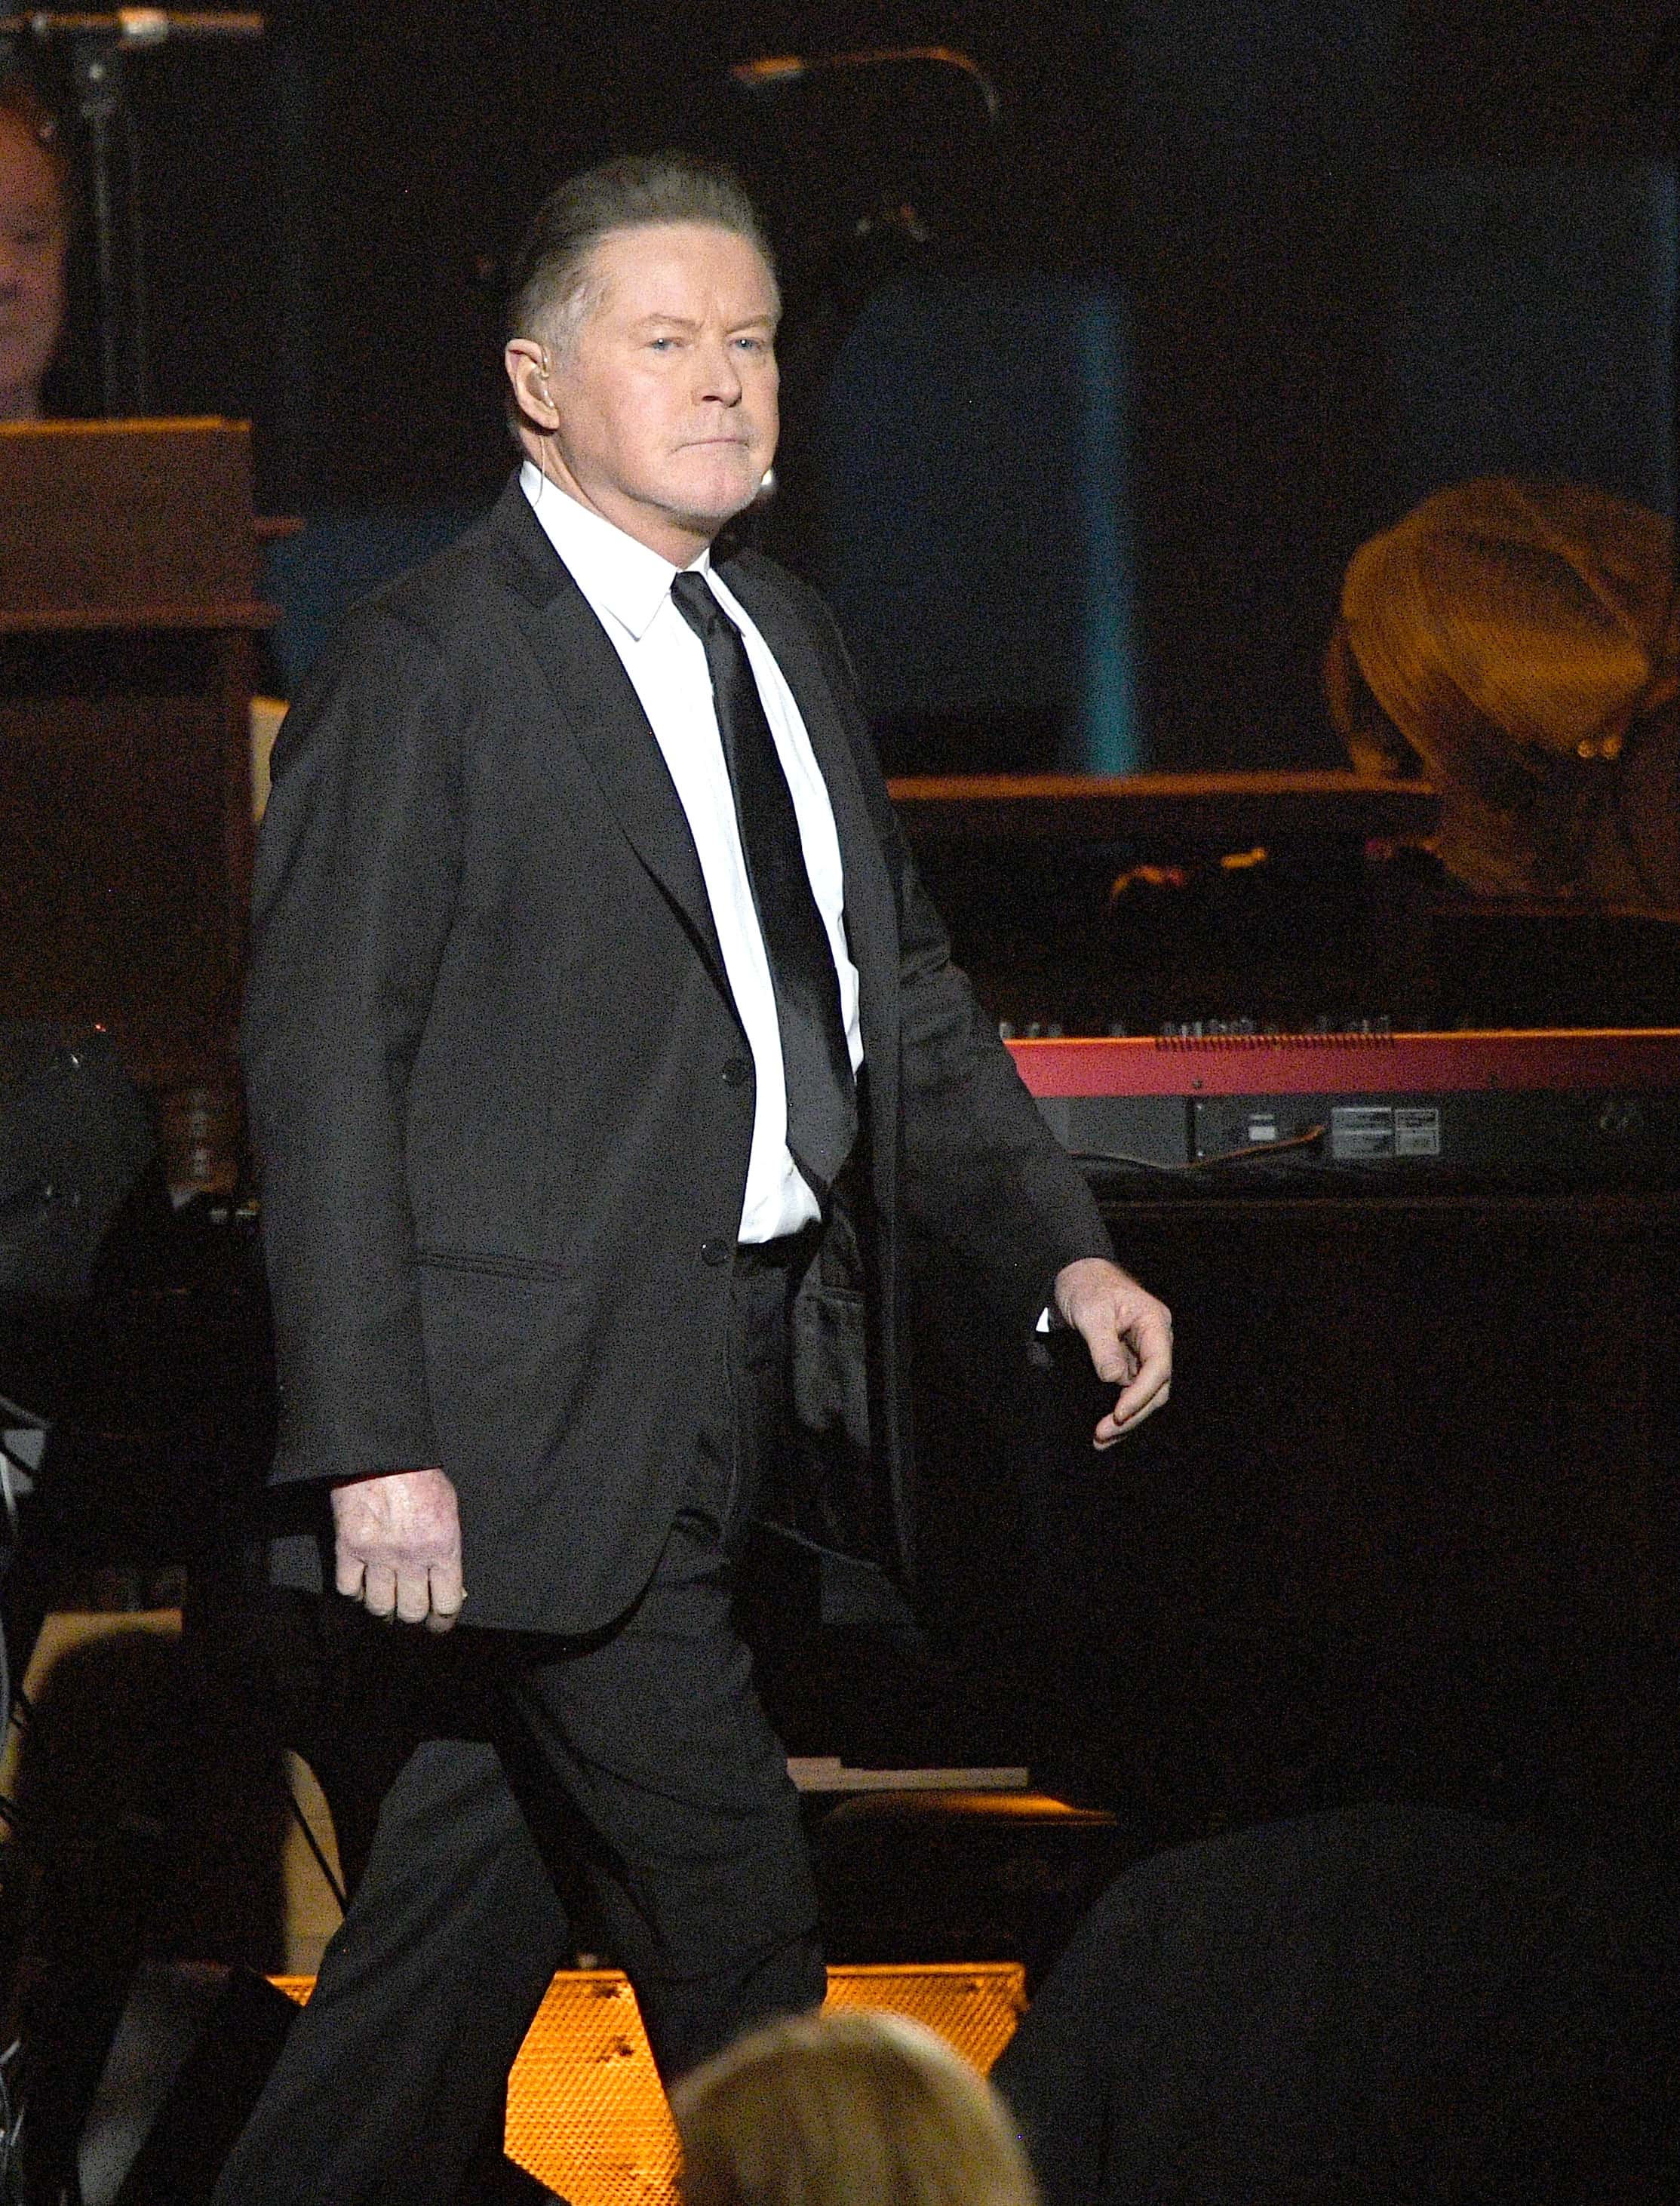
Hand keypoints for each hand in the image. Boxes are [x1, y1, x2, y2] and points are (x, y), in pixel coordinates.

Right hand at [331, 1467, 464, 1631]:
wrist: (381, 1452)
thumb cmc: (420, 1476)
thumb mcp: (449, 1509)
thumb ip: (447, 1548)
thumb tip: (448, 1584)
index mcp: (443, 1547)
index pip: (446, 1603)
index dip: (442, 1619)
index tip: (438, 1623)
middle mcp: (411, 1558)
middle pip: (410, 1611)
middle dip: (411, 1616)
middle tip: (409, 1612)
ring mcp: (378, 1555)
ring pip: (378, 1606)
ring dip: (382, 1607)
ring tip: (384, 1600)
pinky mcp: (349, 1548)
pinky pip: (348, 1589)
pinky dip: (354, 1590)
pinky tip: (360, 1583)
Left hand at [1052, 1256, 1172, 1446]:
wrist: (1076, 1275)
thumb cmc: (1087, 1287)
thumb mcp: (1091, 1313)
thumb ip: (1104, 1347)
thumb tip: (1115, 1380)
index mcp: (1155, 1324)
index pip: (1159, 1367)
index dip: (1141, 1394)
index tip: (1118, 1413)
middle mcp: (1155, 1340)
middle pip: (1156, 1387)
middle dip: (1132, 1414)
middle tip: (1103, 1434)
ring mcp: (1143, 1353)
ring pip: (1145, 1394)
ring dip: (1125, 1418)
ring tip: (1101, 1439)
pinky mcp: (1129, 1361)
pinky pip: (1130, 1390)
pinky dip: (1119, 1409)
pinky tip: (1105, 1428)